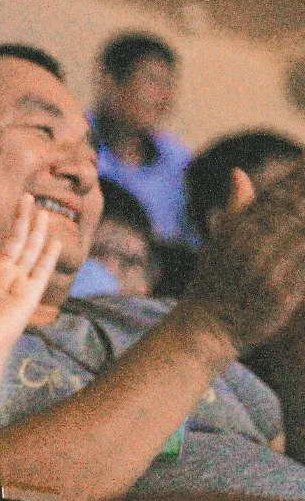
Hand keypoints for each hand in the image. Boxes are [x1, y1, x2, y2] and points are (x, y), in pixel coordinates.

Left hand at [0, 195, 60, 363]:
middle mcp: (2, 273)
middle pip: (14, 240)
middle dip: (20, 218)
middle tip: (25, 196)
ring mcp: (17, 282)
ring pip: (30, 250)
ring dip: (36, 231)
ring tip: (40, 210)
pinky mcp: (30, 293)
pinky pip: (42, 271)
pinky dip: (48, 256)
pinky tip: (53, 240)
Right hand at [183, 162, 304, 354]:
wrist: (204, 328)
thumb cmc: (212, 284)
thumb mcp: (217, 242)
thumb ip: (235, 208)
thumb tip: (240, 172)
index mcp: (236, 231)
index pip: (278, 197)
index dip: (299, 179)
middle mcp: (250, 247)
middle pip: (295, 212)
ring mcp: (266, 271)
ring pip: (303, 237)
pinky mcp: (280, 296)